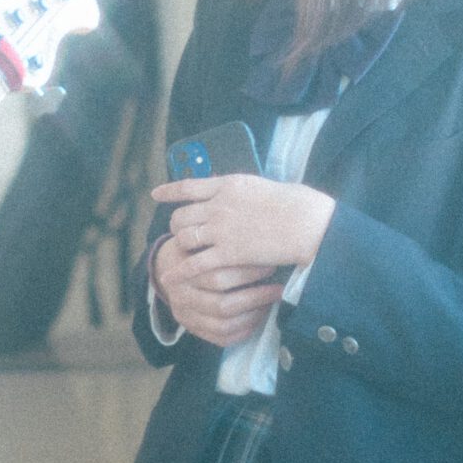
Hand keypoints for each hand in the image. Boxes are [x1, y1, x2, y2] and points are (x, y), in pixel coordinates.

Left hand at [149, 172, 336, 350]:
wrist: (307, 222)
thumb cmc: (296, 204)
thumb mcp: (262, 186)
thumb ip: (241, 191)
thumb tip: (234, 194)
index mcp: (228, 185)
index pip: (189, 186)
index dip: (169, 191)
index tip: (155, 194)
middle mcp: (219, 205)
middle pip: (181, 215)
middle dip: (177, 225)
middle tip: (180, 233)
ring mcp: (221, 229)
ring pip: (184, 237)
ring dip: (181, 246)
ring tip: (183, 253)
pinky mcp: (228, 253)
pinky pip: (195, 263)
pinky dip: (180, 271)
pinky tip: (171, 278)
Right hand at [149, 235, 284, 348]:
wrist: (167, 268)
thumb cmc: (193, 248)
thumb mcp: (199, 238)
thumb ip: (222, 242)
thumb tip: (263, 246)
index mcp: (180, 271)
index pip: (217, 277)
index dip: (248, 274)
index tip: (270, 265)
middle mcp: (181, 296)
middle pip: (222, 303)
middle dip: (255, 297)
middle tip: (277, 287)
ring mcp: (186, 315)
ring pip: (224, 324)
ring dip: (253, 315)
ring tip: (271, 304)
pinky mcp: (193, 329)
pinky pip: (221, 338)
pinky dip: (244, 330)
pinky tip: (259, 318)